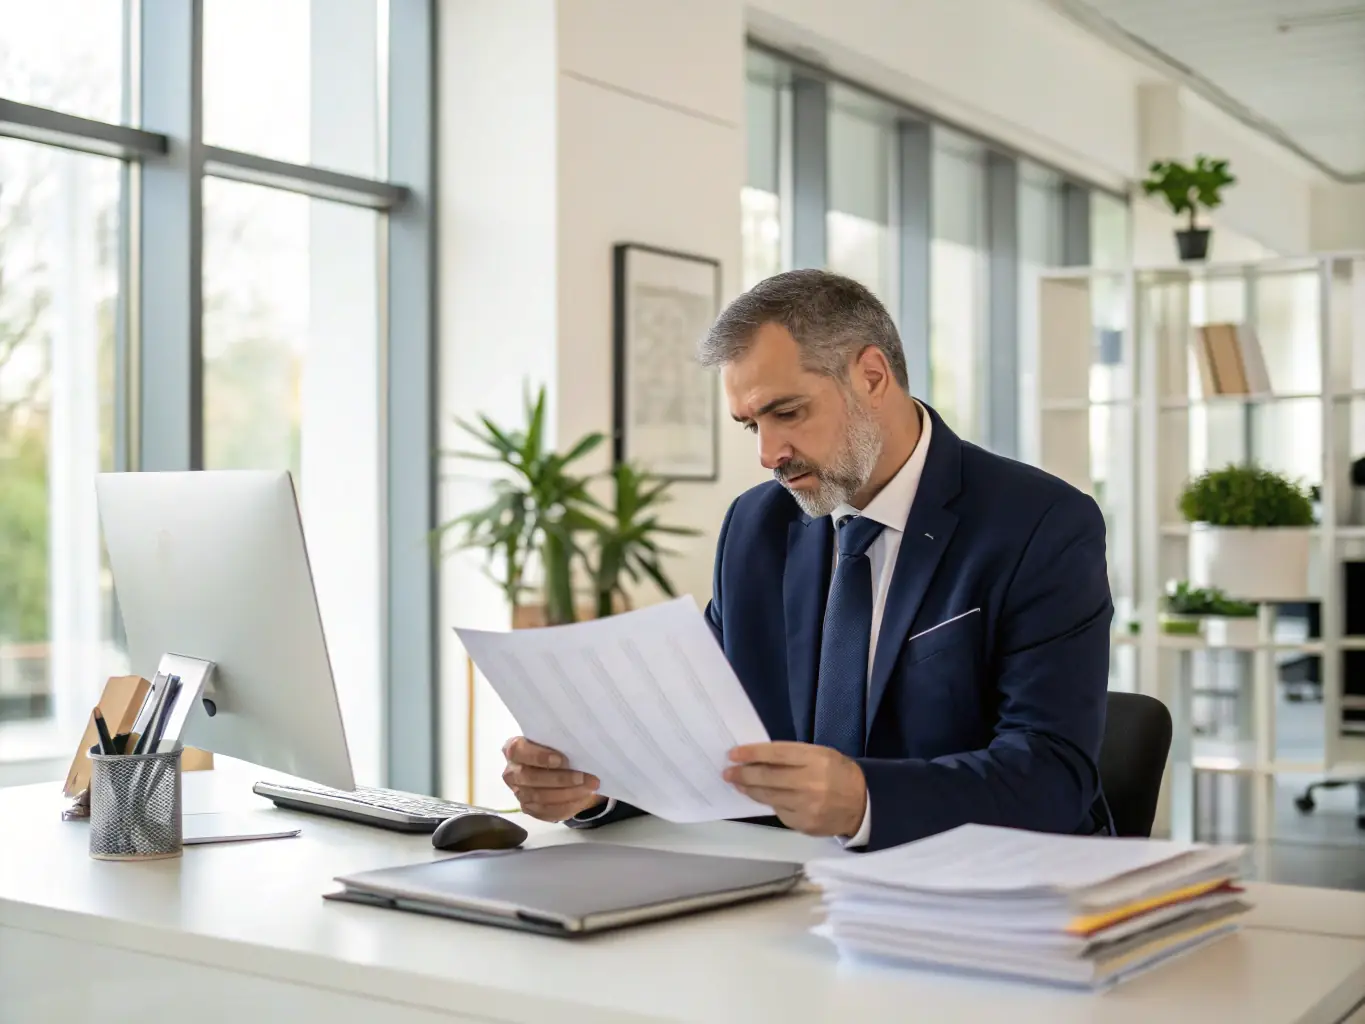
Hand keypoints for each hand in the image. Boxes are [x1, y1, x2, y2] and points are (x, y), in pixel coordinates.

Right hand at [501, 736, 602, 821]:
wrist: (560, 770)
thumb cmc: (557, 750)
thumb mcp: (557, 742)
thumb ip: (560, 744)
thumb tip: (578, 748)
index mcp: (514, 750)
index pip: (518, 750)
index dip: (539, 756)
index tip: (562, 760)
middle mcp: (512, 772)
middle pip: (530, 778)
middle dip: (560, 779)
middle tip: (583, 777)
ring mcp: (519, 793)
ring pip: (540, 797)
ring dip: (568, 793)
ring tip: (589, 787)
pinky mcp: (530, 809)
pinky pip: (548, 811)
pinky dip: (568, 805)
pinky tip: (583, 798)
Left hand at [724, 742, 866, 837]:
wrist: (862, 804)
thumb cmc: (838, 773)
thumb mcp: (820, 755)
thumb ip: (792, 756)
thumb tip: (758, 758)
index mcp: (815, 760)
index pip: (775, 755)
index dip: (751, 754)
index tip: (733, 754)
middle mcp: (810, 783)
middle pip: (767, 778)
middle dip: (743, 774)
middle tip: (728, 772)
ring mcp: (806, 807)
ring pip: (768, 797)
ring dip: (749, 790)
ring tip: (738, 784)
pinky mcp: (804, 824)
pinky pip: (779, 812)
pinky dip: (768, 803)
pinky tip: (762, 797)